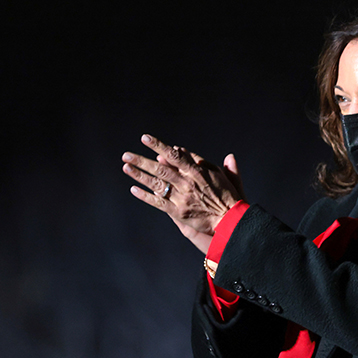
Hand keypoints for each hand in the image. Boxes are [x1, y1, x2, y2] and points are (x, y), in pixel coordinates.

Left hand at [122, 134, 243, 240]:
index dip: (158, 146)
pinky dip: (145, 196)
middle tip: (126, 155)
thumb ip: (198, 160)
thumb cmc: (226, 194)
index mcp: (196, 171)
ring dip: (140, 176)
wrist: (230, 218)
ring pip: (157, 185)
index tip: (145, 139)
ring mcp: (182, 198)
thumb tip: (181, 149)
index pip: (174, 155)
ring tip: (126, 167)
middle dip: (142, 161)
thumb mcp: (217, 172)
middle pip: (160, 169)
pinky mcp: (179, 212)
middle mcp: (187, 183)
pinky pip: (158, 203)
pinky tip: (134, 189)